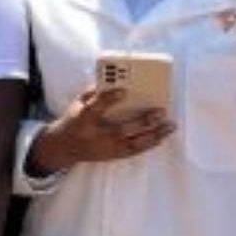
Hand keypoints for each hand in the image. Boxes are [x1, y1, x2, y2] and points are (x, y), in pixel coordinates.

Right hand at [30, 84, 173, 174]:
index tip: (124, 90)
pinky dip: (151, 143)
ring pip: (133, 144)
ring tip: (170, 125)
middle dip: (141, 122)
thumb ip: (92, 92)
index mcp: (82, 121)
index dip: (108, 99)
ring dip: (154, 135)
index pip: (94, 109)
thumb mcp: (76, 103)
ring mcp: (106, 149)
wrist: (65, 148)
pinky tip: (163, 135)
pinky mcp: (114, 156)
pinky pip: (136, 150)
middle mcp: (95, 137)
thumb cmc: (74, 121)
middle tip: (160, 111)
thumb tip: (111, 80)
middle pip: (120, 130)